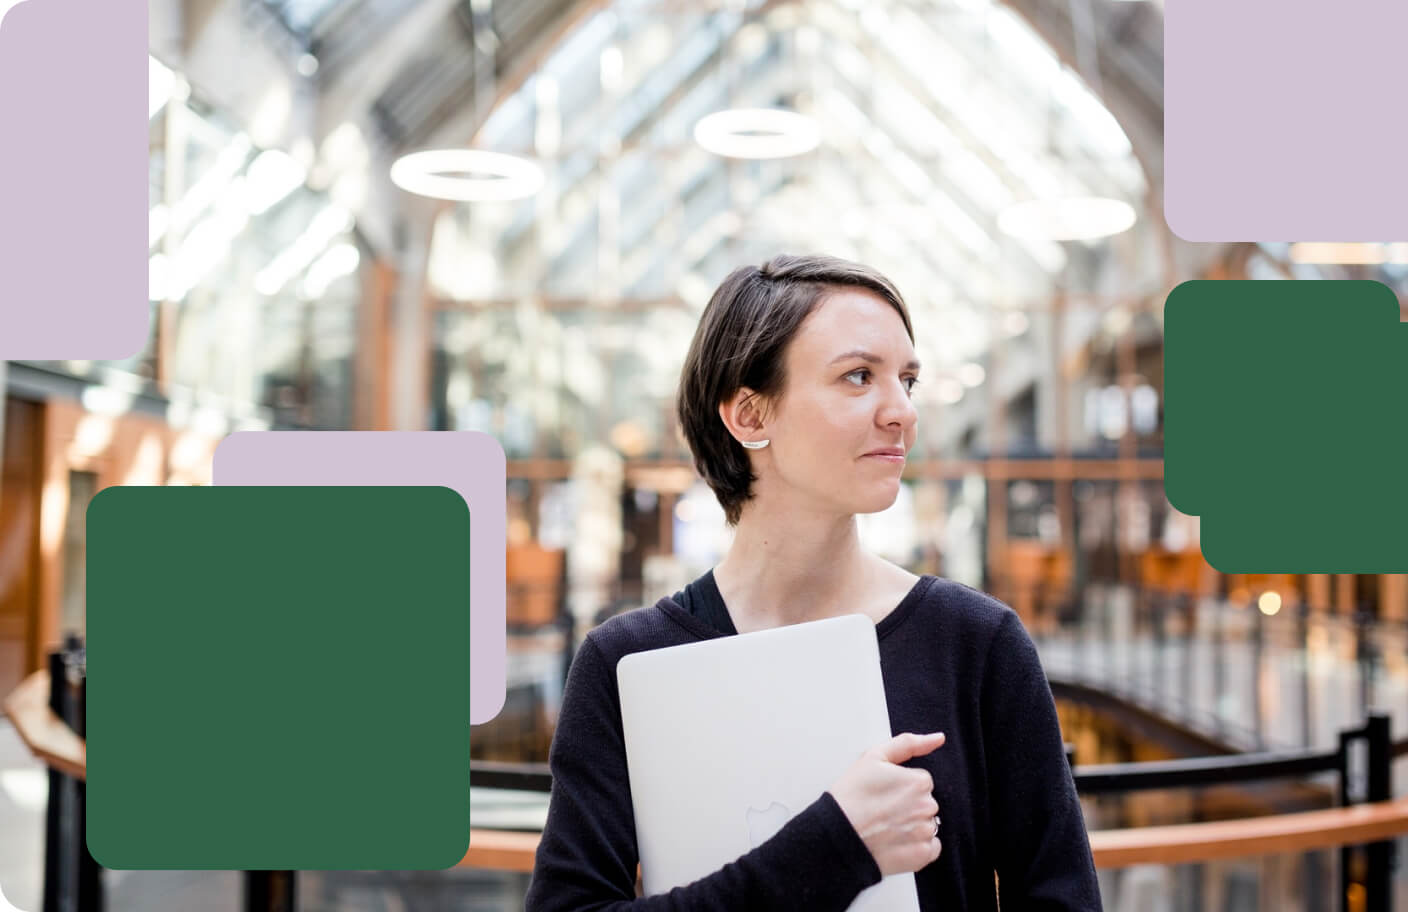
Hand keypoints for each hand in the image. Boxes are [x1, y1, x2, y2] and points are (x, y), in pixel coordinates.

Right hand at [826, 732, 944, 876]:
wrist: (837, 835)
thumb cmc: (850, 797)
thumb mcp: (873, 757)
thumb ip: (909, 743)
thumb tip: (937, 738)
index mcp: (918, 782)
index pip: (920, 781)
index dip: (900, 786)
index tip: (883, 793)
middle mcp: (926, 807)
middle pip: (925, 802)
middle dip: (908, 805)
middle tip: (881, 809)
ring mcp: (925, 832)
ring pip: (927, 824)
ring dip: (912, 825)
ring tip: (885, 826)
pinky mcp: (922, 854)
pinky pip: (930, 847)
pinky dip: (916, 845)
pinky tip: (895, 840)